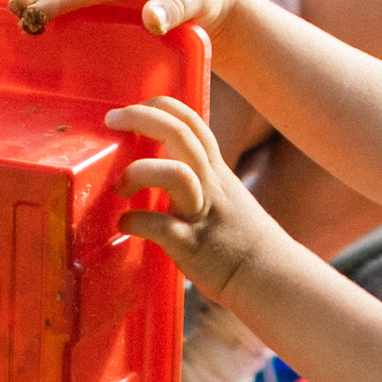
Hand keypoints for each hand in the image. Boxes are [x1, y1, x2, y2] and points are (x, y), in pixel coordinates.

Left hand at [105, 94, 276, 301]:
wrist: (269, 276)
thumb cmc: (240, 237)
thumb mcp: (224, 193)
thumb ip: (198, 174)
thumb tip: (163, 162)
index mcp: (215, 170)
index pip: (191, 121)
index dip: (160, 106)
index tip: (132, 108)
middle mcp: (210, 185)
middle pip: (180, 134)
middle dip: (143, 118)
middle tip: (112, 120)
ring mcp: (201, 214)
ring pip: (176, 174)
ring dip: (140, 171)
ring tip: (120, 187)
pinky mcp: (192, 246)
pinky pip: (162, 227)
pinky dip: (136, 221)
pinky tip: (125, 225)